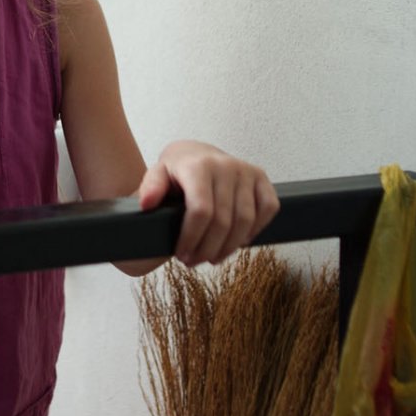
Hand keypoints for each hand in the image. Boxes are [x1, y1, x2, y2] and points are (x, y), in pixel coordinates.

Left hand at [136, 140, 278, 265]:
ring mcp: (246, 171)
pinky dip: (256, 230)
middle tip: (194, 261)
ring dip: (229, 246)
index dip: (192, 238)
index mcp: (198, 165)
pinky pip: (269, 209)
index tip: (182, 254)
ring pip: (246, 221)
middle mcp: (226, 166)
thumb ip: (151, 187)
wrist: (198, 154)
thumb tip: (147, 204)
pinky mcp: (262, 177)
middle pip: (223, 221)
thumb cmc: (177, 170)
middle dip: (208, 248)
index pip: (201, 211)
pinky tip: (239, 240)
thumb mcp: (157, 174)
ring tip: (213, 257)